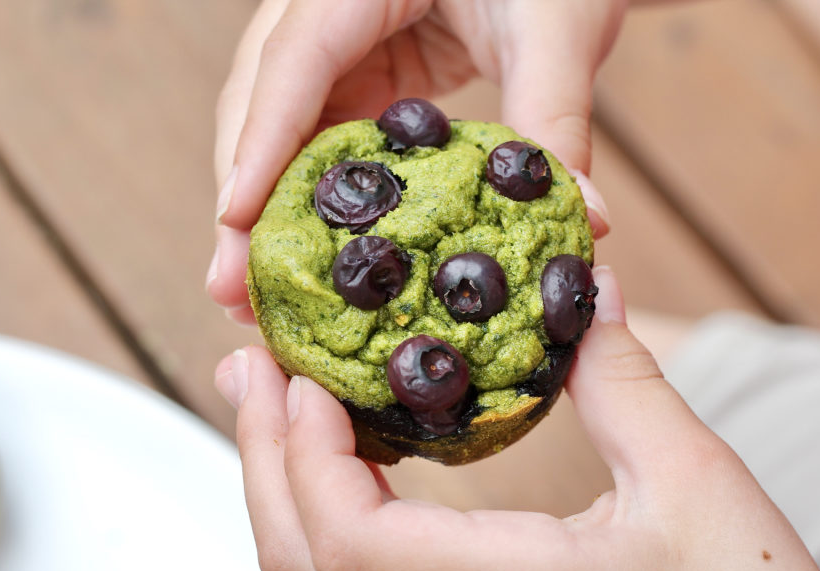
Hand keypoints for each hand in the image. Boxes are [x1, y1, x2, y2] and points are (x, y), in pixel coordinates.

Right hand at [208, 0, 623, 323]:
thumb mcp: (556, 30)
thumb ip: (555, 123)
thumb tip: (586, 222)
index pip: (295, 60)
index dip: (261, 143)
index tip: (235, 222)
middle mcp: (325, 4)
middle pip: (259, 100)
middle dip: (245, 195)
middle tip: (233, 288)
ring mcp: (333, 39)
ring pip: (278, 126)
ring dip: (267, 208)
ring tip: (257, 292)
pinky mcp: (354, 70)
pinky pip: (316, 136)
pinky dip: (310, 198)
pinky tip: (314, 254)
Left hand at [214, 267, 819, 570]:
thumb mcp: (697, 486)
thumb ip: (623, 381)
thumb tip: (580, 292)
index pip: (347, 539)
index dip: (300, 450)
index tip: (300, 371)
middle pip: (304, 563)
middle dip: (260, 457)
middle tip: (249, 366)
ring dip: (287, 484)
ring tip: (281, 397)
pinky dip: (334, 512)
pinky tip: (350, 455)